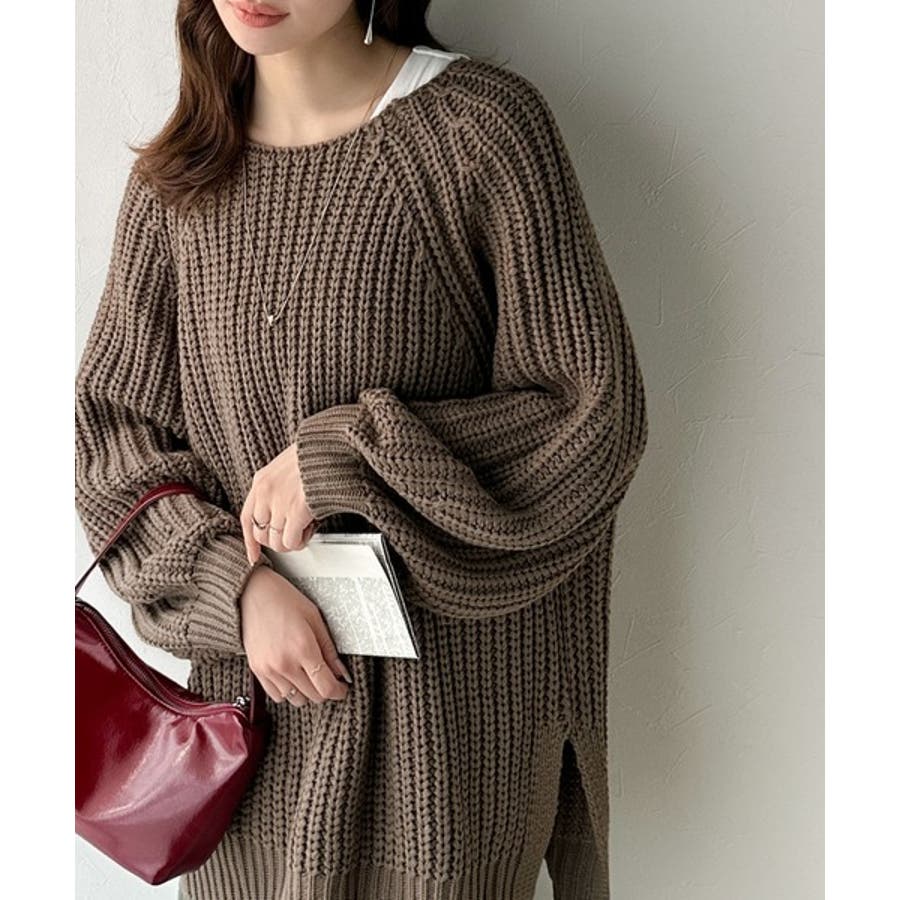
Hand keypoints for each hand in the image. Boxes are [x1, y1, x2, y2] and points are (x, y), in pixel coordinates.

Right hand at [240, 566, 352, 705]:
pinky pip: (277, 696)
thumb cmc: (283, 600)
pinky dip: (288, 692)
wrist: (252, 594)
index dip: (338, 691)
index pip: (326, 686)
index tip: (342, 688)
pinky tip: (293, 677)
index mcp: (303, 648)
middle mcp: (285, 663)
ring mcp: (269, 669)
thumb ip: (329, 648)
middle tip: (329, 679)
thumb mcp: (314, 618)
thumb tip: (340, 670)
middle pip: (313, 696)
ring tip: (309, 676)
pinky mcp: (257, 671)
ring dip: (307, 692)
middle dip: (325, 690)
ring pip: (295, 699)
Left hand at [241, 442, 317, 563]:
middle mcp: (265, 493)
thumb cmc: (316, 454)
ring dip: (291, 541)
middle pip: (261, 534)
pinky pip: (291, 541)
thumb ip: (278, 488)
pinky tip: (309, 530)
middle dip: (277, 540)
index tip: (253, 555)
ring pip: (276, 542)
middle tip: (292, 535)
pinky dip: (300, 541)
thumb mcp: (286, 466)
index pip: (247, 518)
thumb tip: (279, 512)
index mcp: (261, 481)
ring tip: (304, 530)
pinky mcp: (295, 512)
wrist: (331, 447)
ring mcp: (279, 503)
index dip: (250, 541)